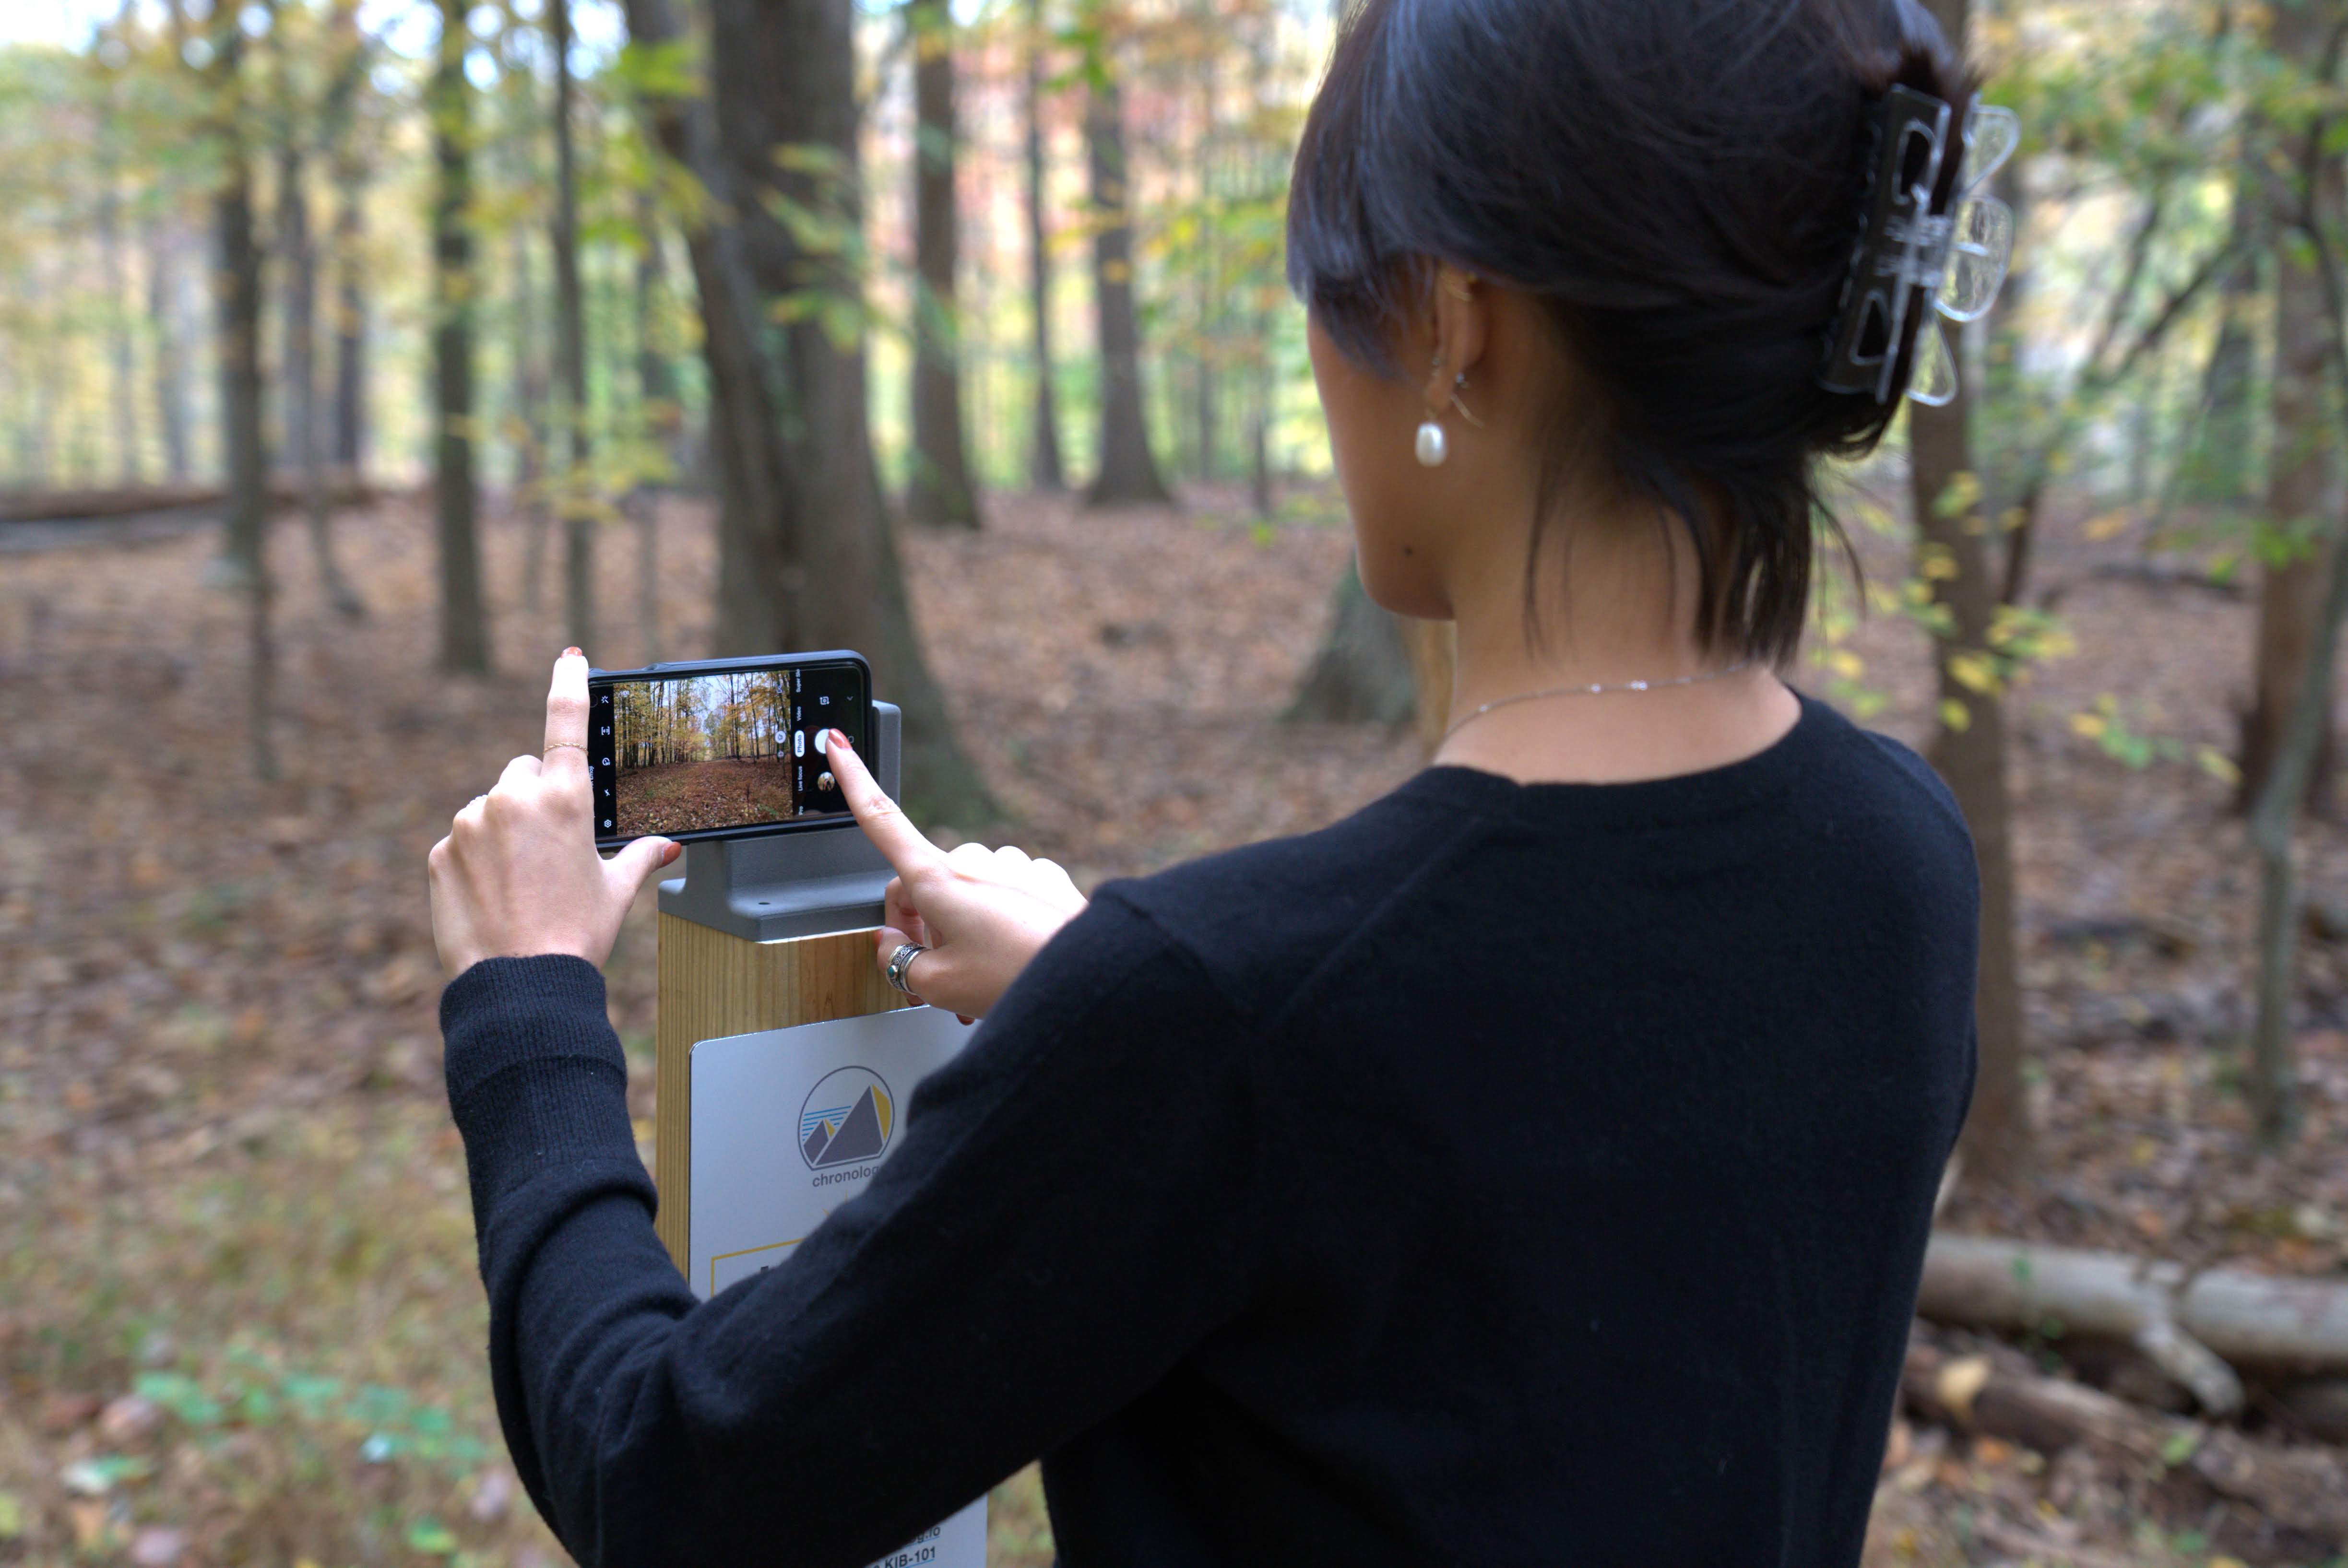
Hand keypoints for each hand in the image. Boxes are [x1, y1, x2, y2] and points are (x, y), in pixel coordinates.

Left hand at [427, 650, 680, 980]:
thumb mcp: (615, 892)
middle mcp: (513, 799)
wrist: (519, 985)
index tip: (569, 657)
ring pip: (489, 809)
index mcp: (566, 799)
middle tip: (549, 852)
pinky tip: (492, 897)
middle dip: (534, 800)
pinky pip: (462, 841)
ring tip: (520, 885)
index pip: (566, 722)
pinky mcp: (441, 851)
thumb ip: (639, 858)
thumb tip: (667, 848)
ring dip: (502, 832)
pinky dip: (475, 861)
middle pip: (523, 774)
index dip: (569, 683)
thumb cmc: (575, 936)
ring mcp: (470, 823)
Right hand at [826, 728, 1086, 1019]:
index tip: (838, 742)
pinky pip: (1005, 894)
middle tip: (929, 978)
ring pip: (966, 893)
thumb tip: (891, 941)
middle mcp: (973, 860)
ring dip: (962, 931)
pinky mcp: (1042, 875)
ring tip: (978, 978)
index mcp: (937, 879)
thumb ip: (898, 961)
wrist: (1088, 976)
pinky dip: (998, 925)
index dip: (854, 779)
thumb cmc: (1015, 978)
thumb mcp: (937, 987)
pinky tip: (1009, 958)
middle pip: (922, 883)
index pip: (882, 819)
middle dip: (920, 927)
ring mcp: (1011, 864)